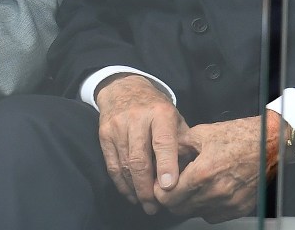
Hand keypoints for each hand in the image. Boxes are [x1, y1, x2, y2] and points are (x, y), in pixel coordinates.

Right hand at [94, 73, 188, 214]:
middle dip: (147, 188)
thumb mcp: (175, 118)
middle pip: (140, 159)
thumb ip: (182, 143)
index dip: (166, 166)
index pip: (163, 142)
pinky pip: (112, 165)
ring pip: (125, 165)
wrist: (124, 87)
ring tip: (146, 204)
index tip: (169, 187)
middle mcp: (137, 118)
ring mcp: (118, 126)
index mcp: (161, 113)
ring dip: (135, 189)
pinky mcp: (104, 134)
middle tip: (155, 207)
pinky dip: (121, 184)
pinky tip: (131, 194)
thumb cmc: (156, 108)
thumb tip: (189, 174)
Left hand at [154, 115, 273, 222]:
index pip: (169, 196)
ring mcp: (230, 203)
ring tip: (194, 184)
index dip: (160, 191)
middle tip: (174, 185)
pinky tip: (209, 190)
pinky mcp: (240, 208)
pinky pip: (213, 216)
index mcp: (204, 172)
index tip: (160, 185)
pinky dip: (207, 207)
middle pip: (180, 209)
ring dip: (190, 203)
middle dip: (172, 198)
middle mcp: (217, 192)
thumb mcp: (202, 133)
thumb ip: (178, 147)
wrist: (268, 143)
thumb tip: (162, 157)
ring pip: (196, 213)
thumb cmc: (239, 136)